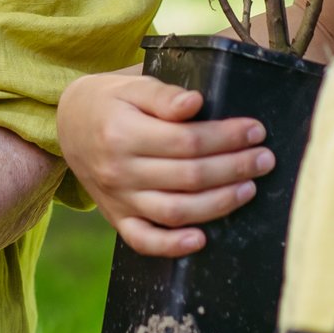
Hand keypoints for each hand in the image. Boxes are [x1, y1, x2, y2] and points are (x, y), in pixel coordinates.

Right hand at [56, 69, 275, 258]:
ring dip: (219, 203)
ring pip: (175, 211)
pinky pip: (144, 240)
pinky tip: (202, 239)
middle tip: (264, 159)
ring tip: (249, 189)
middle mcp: (119, 170)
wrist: (69, 125)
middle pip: (188, 176)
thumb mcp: (131, 86)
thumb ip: (163, 95)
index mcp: (123, 132)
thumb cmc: (110, 101)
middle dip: (234, 168)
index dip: (225, 137)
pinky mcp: (117, 218)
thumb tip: (196, 104)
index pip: (186, 140)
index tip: (254, 130)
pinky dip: (172, 245)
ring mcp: (118, 198)